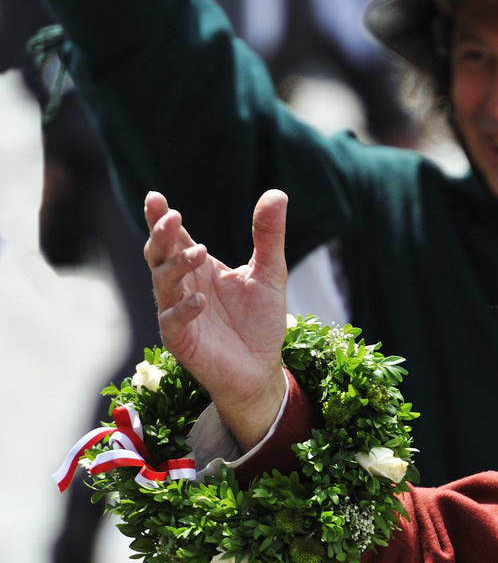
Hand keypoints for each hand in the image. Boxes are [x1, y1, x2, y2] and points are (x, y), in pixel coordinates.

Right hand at [143, 190, 288, 450]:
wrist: (262, 369)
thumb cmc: (260, 322)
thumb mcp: (270, 273)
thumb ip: (269, 236)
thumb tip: (277, 193)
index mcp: (199, 269)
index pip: (175, 239)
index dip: (161, 219)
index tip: (155, 196)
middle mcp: (183, 287)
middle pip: (159, 256)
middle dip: (161, 236)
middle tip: (172, 217)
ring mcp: (177, 313)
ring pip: (163, 283)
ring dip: (176, 267)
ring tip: (200, 253)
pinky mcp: (181, 340)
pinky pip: (172, 321)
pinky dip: (183, 309)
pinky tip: (201, 300)